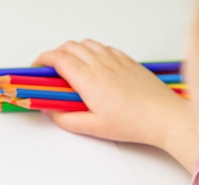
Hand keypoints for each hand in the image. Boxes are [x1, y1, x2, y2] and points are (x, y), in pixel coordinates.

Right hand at [33, 39, 198, 171]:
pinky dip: (91, 51)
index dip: (42, 60)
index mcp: (88, 80)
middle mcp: (100, 64)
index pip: (58, 58)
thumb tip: (51, 112)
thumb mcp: (92, 127)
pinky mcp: (127, 61)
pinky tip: (92, 65)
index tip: (36, 68)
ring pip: (86, 43)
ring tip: (69, 67)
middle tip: (49, 70)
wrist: (162, 117)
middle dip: (54, 55)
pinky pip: (103, 47)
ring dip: (72, 51)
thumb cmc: (132, 122)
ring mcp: (115, 60)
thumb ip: (65, 119)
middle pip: (69, 47)